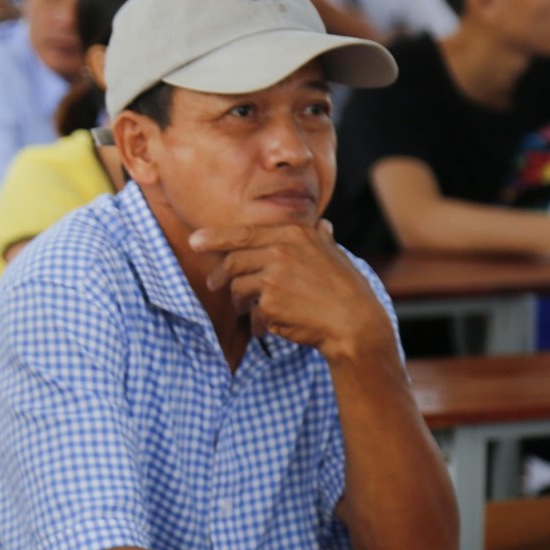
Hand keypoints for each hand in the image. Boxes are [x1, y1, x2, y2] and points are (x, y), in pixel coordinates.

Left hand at [190, 220, 392, 359]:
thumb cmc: (347, 288)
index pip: (243, 233)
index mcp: (292, 234)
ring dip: (239, 300)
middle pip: (233, 261)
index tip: (195, 241)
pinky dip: (257, 321)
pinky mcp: (269, 304)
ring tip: (250, 308)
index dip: (215, 238)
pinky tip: (273, 324)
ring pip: (238, 288)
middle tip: (214, 284)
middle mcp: (279, 251)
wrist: (355, 322)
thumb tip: (323, 224)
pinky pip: (252, 312)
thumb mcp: (335, 254)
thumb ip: (321, 238)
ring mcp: (272, 277)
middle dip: (220, 276)